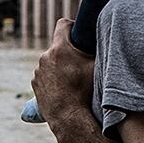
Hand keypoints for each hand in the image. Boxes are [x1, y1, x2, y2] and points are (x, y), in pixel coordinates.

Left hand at [32, 20, 94, 135]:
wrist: (69, 118)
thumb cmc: (85, 92)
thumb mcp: (97, 68)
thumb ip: (98, 50)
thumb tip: (108, 37)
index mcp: (60, 48)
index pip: (63, 24)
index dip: (72, 26)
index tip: (78, 33)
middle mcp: (45, 57)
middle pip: (58, 45)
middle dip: (68, 50)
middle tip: (80, 62)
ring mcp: (38, 71)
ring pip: (51, 61)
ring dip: (59, 65)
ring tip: (71, 78)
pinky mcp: (35, 84)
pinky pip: (45, 74)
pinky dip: (52, 77)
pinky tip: (63, 87)